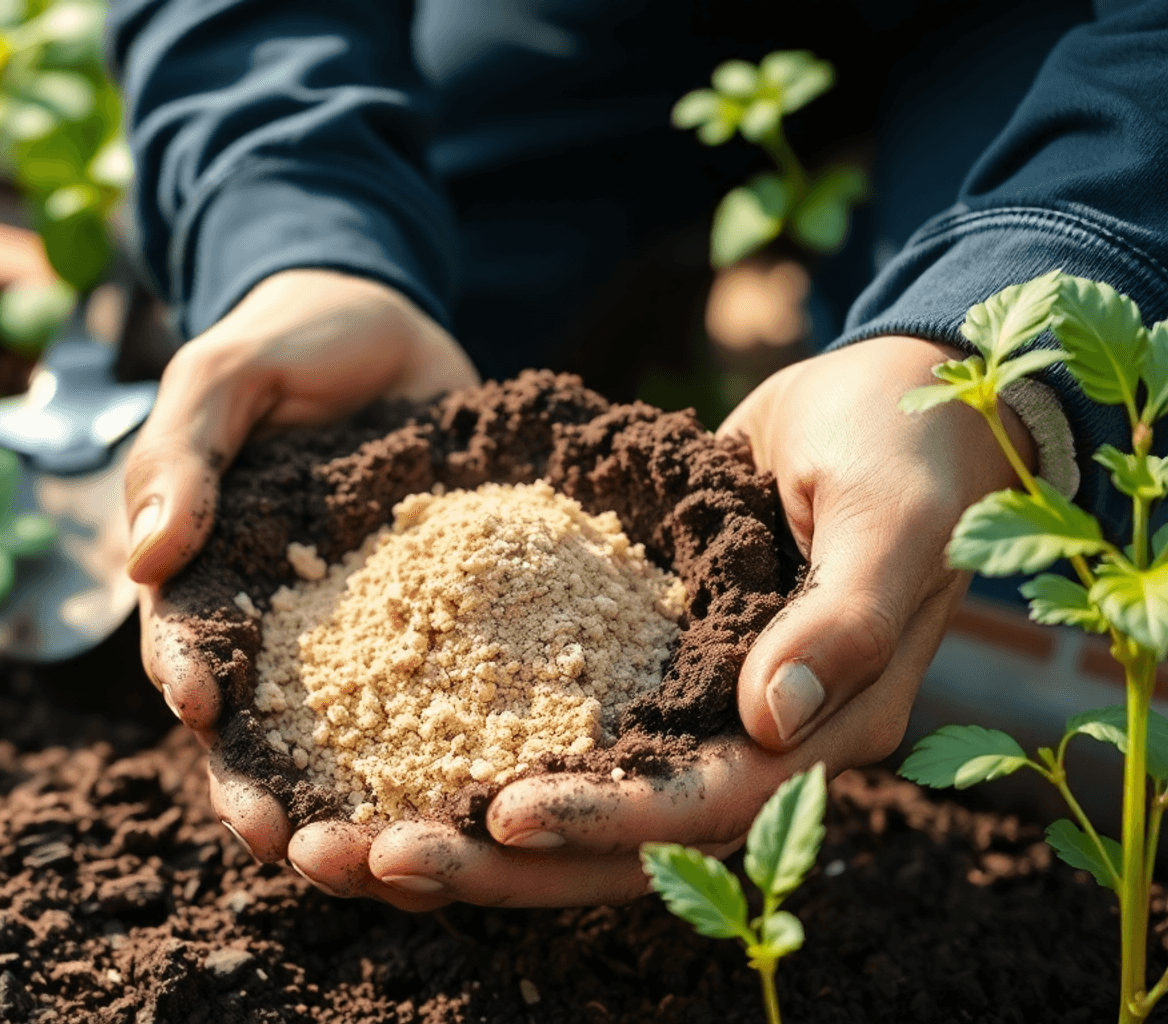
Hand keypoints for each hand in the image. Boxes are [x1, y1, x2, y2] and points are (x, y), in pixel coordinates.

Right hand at [125, 269, 476, 901]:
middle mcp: (276, 626)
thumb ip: (185, 454)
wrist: (387, 323)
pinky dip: (457, 752)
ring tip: (387, 859)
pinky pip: (445, 695)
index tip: (203, 711)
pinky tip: (488, 797)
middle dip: (265, 791)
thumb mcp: (225, 375)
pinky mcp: (438, 627)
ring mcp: (357, 634)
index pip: (183, 643)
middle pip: (258, 728)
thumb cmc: (286, 342)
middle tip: (288, 844)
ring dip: (358, 804)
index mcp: (208, 575)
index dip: (187, 680)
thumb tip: (146, 554)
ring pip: (350, 738)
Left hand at [394, 335, 1035, 905]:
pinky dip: (477, 748)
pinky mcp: (646, 668)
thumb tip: (772, 717)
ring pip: (577, 798)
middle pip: (623, 839)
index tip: (503, 815)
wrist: (885, 400)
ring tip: (357, 840)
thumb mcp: (888, 516)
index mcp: (827, 729)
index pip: (706, 806)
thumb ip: (845, 616)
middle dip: (504, 861)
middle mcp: (754, 743)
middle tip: (382, 858)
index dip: (608, 820)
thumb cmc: (906, 447)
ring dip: (470, 829)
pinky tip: (385, 757)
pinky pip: (559, 728)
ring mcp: (696, 710)